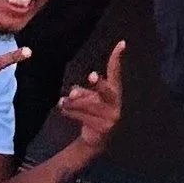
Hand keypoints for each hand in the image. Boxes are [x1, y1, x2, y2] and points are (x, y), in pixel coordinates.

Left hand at [57, 40, 125, 154]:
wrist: (96, 138)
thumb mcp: (88, 98)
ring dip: (74, 103)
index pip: (116, 72)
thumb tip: (73, 92)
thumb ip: (82, 92)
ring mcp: (111, 116)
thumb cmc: (92, 112)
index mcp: (114, 91)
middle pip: (108, 91)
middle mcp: (115, 102)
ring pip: (90, 105)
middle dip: (99, 84)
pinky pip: (84, 117)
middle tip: (92, 76)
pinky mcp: (104, 127)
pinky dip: (71, 112)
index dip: (117, 58)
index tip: (121, 44)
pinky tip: (63, 109)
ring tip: (62, 101)